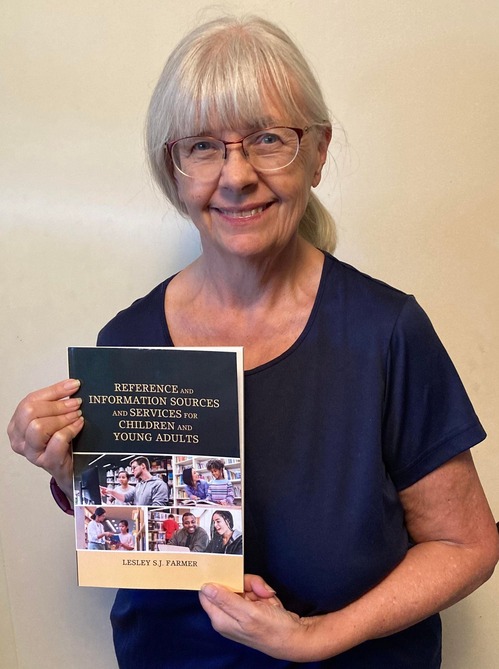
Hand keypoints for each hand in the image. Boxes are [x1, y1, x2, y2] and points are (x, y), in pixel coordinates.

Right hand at [8, 379, 83, 497]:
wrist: (72, 470)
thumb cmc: (62, 444)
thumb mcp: (55, 419)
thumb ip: (57, 402)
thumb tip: (71, 385)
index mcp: (18, 425)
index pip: (30, 401)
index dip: (53, 391)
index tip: (73, 385)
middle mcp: (20, 439)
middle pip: (30, 412)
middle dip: (57, 405)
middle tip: (76, 403)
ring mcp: (32, 453)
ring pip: (38, 426)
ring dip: (62, 418)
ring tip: (77, 416)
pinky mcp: (48, 462)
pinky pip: (57, 440)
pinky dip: (70, 430)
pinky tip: (78, 427)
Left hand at [199, 574, 319, 660]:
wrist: (295, 637)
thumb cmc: (273, 630)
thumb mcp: (249, 614)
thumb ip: (226, 600)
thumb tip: (205, 587)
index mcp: (221, 619)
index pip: (206, 594)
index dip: (215, 581)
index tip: (225, 572)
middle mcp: (227, 614)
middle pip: (226, 585)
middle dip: (243, 582)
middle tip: (256, 588)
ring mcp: (239, 610)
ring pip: (241, 584)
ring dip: (255, 586)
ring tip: (266, 596)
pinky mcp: (251, 605)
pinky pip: (251, 588)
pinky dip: (261, 590)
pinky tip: (269, 599)